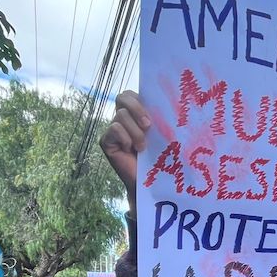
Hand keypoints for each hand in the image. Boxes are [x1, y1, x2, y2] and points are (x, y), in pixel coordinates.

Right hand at [99, 90, 149, 218]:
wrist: (149, 182)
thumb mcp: (161, 134)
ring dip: (135, 131)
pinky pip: (114, 129)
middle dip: (137, 109)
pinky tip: (131, 150)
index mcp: (135, 112)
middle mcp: (122, 118)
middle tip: (148, 125)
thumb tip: (170, 103)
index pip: (131, 93)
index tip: (153, 114)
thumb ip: (159, 118)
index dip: (140, 99)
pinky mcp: (106, 141)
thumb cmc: (158, 158)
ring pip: (121, 115)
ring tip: (142, 147)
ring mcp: (112, 129)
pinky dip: (126, 138)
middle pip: (123, 97)